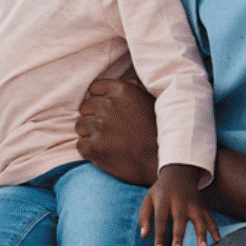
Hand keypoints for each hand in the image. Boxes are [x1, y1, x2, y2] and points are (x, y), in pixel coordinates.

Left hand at [74, 72, 161, 186]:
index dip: (100, 100)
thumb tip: (119, 82)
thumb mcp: (151, 99)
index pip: (94, 89)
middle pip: (85, 107)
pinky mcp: (93, 147)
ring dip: (91, 133)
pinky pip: (80, 145)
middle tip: (110, 129)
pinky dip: (90, 150)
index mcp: (122, 90)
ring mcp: (99, 127)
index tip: (109, 111)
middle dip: (94, 117)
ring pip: (80, 126)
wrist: (165, 163)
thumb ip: (133, 86)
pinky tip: (107, 152)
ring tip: (109, 141)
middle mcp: (108, 105)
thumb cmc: (161, 131)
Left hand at [140, 164, 216, 245]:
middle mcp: (180, 202)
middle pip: (180, 219)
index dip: (159, 234)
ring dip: (202, 234)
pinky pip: (210, 219)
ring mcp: (194, 204)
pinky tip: (218, 242)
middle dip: (179, 235)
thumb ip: (144, 217)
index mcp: (164, 199)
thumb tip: (143, 236)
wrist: (180, 173)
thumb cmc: (160, 191)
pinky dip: (215, 230)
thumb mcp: (148, 199)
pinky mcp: (203, 207)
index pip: (161, 218)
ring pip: (199, 220)